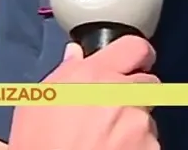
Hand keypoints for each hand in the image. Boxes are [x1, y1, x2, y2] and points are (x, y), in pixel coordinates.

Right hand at [8, 36, 159, 149]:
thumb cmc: (38, 145)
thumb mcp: (36, 104)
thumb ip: (63, 73)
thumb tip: (76, 54)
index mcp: (94, 76)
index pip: (135, 48)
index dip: (137, 56)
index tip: (135, 64)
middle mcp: (122, 94)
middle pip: (147, 83)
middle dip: (135, 94)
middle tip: (113, 112)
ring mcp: (139, 124)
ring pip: (147, 116)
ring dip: (133, 124)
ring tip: (107, 141)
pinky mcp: (150, 148)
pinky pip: (150, 142)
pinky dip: (137, 147)